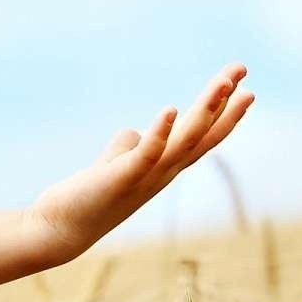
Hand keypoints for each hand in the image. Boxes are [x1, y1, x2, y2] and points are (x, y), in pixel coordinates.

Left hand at [25, 63, 254, 262]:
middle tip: (242, 70)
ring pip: (184, 142)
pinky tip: (169, 110)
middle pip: (202, 136)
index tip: (242, 86)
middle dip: (225, 103)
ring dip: (205, 111)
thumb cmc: (87, 198)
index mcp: (162, 168)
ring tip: (223, 82)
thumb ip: (126, 148)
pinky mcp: (122, 179)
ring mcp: (145, 178)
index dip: (224, 114)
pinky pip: (146, 155)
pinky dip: (160, 133)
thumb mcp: (113, 165)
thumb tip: (134, 133)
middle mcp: (162, 174)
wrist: (59, 231)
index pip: (201, 138)